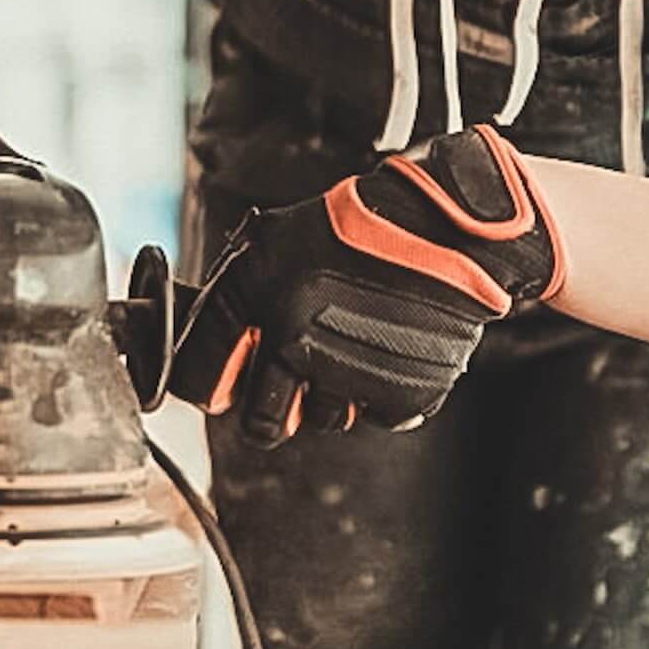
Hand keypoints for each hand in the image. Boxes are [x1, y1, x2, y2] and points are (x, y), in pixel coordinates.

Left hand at [167, 123, 566, 446]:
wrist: (450, 222)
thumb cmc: (365, 222)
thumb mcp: (278, 233)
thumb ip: (239, 290)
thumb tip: (205, 338)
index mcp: (251, 291)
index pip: (198, 378)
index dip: (212, 385)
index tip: (226, 383)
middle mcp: (290, 335)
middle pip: (261, 426)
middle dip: (276, 409)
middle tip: (296, 376)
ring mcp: (344, 369)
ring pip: (325, 419)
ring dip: (337, 392)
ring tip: (358, 341)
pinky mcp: (399, 390)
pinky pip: (380, 414)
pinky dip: (388, 388)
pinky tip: (393, 345)